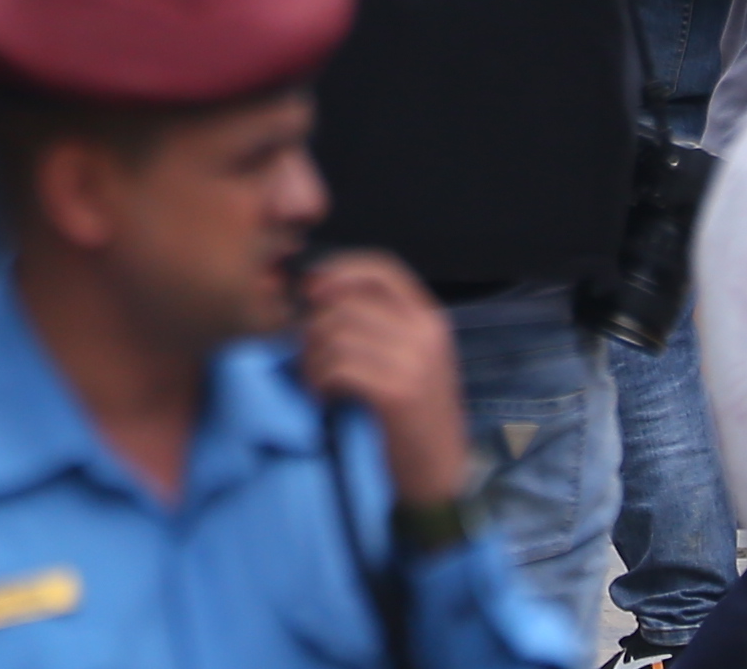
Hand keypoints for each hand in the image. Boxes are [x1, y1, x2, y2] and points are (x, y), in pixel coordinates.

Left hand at [293, 251, 475, 514]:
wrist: (439, 480)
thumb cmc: (414, 421)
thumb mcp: (409, 361)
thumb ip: (377, 325)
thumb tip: (314, 290)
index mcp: (430, 319)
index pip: (381, 267)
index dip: (338, 270)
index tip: (310, 290)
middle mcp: (427, 333)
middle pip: (346, 301)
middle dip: (313, 326)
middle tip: (307, 358)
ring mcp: (415, 362)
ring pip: (335, 333)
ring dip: (311, 358)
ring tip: (314, 382)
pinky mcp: (397, 392)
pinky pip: (337, 366)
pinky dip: (318, 380)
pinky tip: (323, 398)